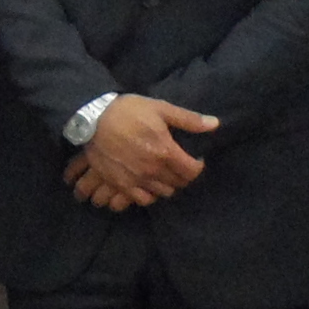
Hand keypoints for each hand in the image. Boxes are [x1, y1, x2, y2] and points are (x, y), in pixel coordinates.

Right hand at [70, 94, 216, 204]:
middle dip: (183, 175)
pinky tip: (148, 183)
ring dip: (168, 184)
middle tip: (179, 164)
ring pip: (163, 193)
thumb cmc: (128, 111)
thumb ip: (188, 119)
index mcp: (166, 151)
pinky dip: (150, 194)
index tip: (195, 159)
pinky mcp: (121, 185)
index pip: (193, 171)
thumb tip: (215, 124)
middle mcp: (153, 170)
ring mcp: (137, 180)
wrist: (93, 119)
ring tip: (164, 173)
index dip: (198, 166)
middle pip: (179, 183)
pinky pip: (143, 199)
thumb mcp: (160, 109)